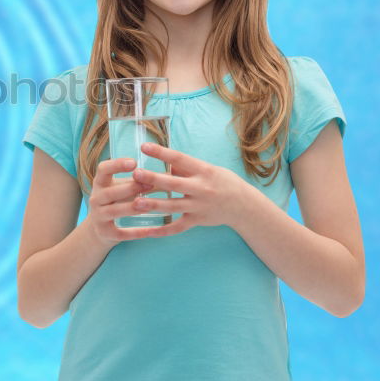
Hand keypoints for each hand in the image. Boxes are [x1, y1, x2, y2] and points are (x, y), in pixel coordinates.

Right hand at [83, 157, 162, 247]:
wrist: (101, 228)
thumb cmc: (118, 201)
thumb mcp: (125, 187)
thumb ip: (142, 180)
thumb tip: (173, 172)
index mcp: (100, 182)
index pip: (103, 169)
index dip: (117, 165)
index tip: (134, 162)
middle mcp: (96, 198)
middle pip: (110, 192)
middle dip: (130, 188)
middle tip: (149, 184)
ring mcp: (98, 216)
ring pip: (114, 211)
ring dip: (132, 208)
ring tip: (149, 205)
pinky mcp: (105, 233)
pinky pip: (120, 233)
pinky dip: (134, 232)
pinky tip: (149, 231)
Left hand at [129, 142, 254, 235]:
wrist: (243, 205)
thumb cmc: (223, 182)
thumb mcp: (208, 169)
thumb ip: (186, 167)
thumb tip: (166, 161)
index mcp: (203, 171)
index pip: (180, 159)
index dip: (161, 153)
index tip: (144, 147)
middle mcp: (201, 188)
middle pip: (174, 183)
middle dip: (154, 179)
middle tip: (135, 174)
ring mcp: (198, 206)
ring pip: (173, 206)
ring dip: (154, 205)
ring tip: (135, 203)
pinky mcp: (197, 221)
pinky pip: (177, 227)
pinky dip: (163, 231)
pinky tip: (147, 232)